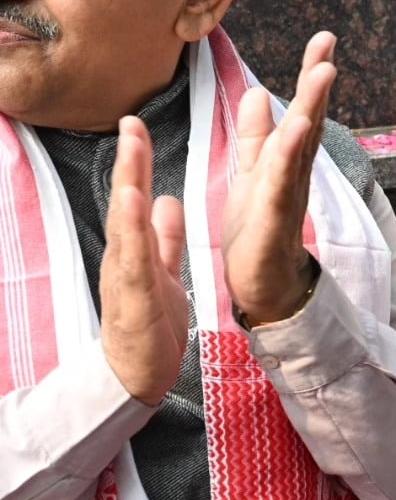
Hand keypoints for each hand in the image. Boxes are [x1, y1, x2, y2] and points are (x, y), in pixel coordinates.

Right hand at [99, 117, 188, 404]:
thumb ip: (164, 237)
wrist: (138, 376)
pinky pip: (134, 266)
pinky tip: (138, 211)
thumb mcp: (162, 271)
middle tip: (131, 123)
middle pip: (125, 203)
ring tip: (132, 158)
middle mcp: (125, 257)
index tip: (136, 124)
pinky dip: (136, 238)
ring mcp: (125, 279)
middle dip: (129, 163)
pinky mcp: (133, 302)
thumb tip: (165, 198)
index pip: (135, 196)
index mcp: (134, 249)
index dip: (136, 161)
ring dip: (127, 194)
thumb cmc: (149, 324)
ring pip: (125, 231)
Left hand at [221, 32, 336, 325]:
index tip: (323, 41)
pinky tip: (297, 129)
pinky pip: (282, 184)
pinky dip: (288, 156)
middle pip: (308, 122)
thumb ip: (255, 138)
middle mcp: (293, 174)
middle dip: (317, 83)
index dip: (310, 77)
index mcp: (285, 162)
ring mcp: (288, 196)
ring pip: (300, 148)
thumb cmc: (258, 234)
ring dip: (312, 108)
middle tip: (327, 45)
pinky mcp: (276, 221)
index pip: (301, 111)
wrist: (263, 290)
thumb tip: (257, 93)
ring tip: (322, 73)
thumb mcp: (250, 176)